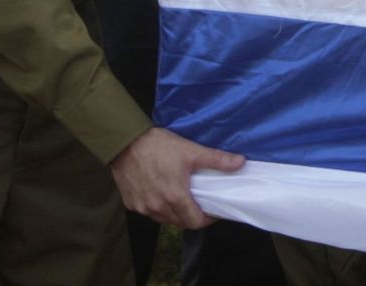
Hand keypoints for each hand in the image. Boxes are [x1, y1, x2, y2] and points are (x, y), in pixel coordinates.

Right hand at [110, 127, 243, 228]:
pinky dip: (158, 208)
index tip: (213, 210)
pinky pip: (149, 212)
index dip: (207, 219)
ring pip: (164, 220)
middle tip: (199, 202)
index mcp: (175, 198)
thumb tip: (241, 162)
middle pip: (180, 223)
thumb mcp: (191, 150)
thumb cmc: (158, 146)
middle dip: (192, 216)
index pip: (195, 222)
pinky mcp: (131, 203)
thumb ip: (217, 159)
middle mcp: (158, 208)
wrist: (125, 142)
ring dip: (175, 213)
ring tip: (182, 198)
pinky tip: (161, 193)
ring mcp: (143, 207)